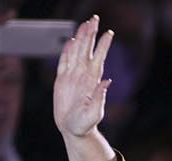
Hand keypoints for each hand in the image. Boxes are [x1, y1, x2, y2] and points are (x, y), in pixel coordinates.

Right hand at [54, 16, 114, 138]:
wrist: (73, 130)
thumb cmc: (85, 124)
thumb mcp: (94, 113)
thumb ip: (99, 98)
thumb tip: (106, 82)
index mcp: (92, 80)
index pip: (98, 58)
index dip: (103, 45)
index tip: (109, 33)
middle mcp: (83, 75)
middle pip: (87, 50)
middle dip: (91, 34)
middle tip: (95, 19)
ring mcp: (72, 76)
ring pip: (76, 52)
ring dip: (80, 38)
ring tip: (85, 24)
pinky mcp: (62, 80)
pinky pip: (63, 62)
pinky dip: (67, 51)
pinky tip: (70, 41)